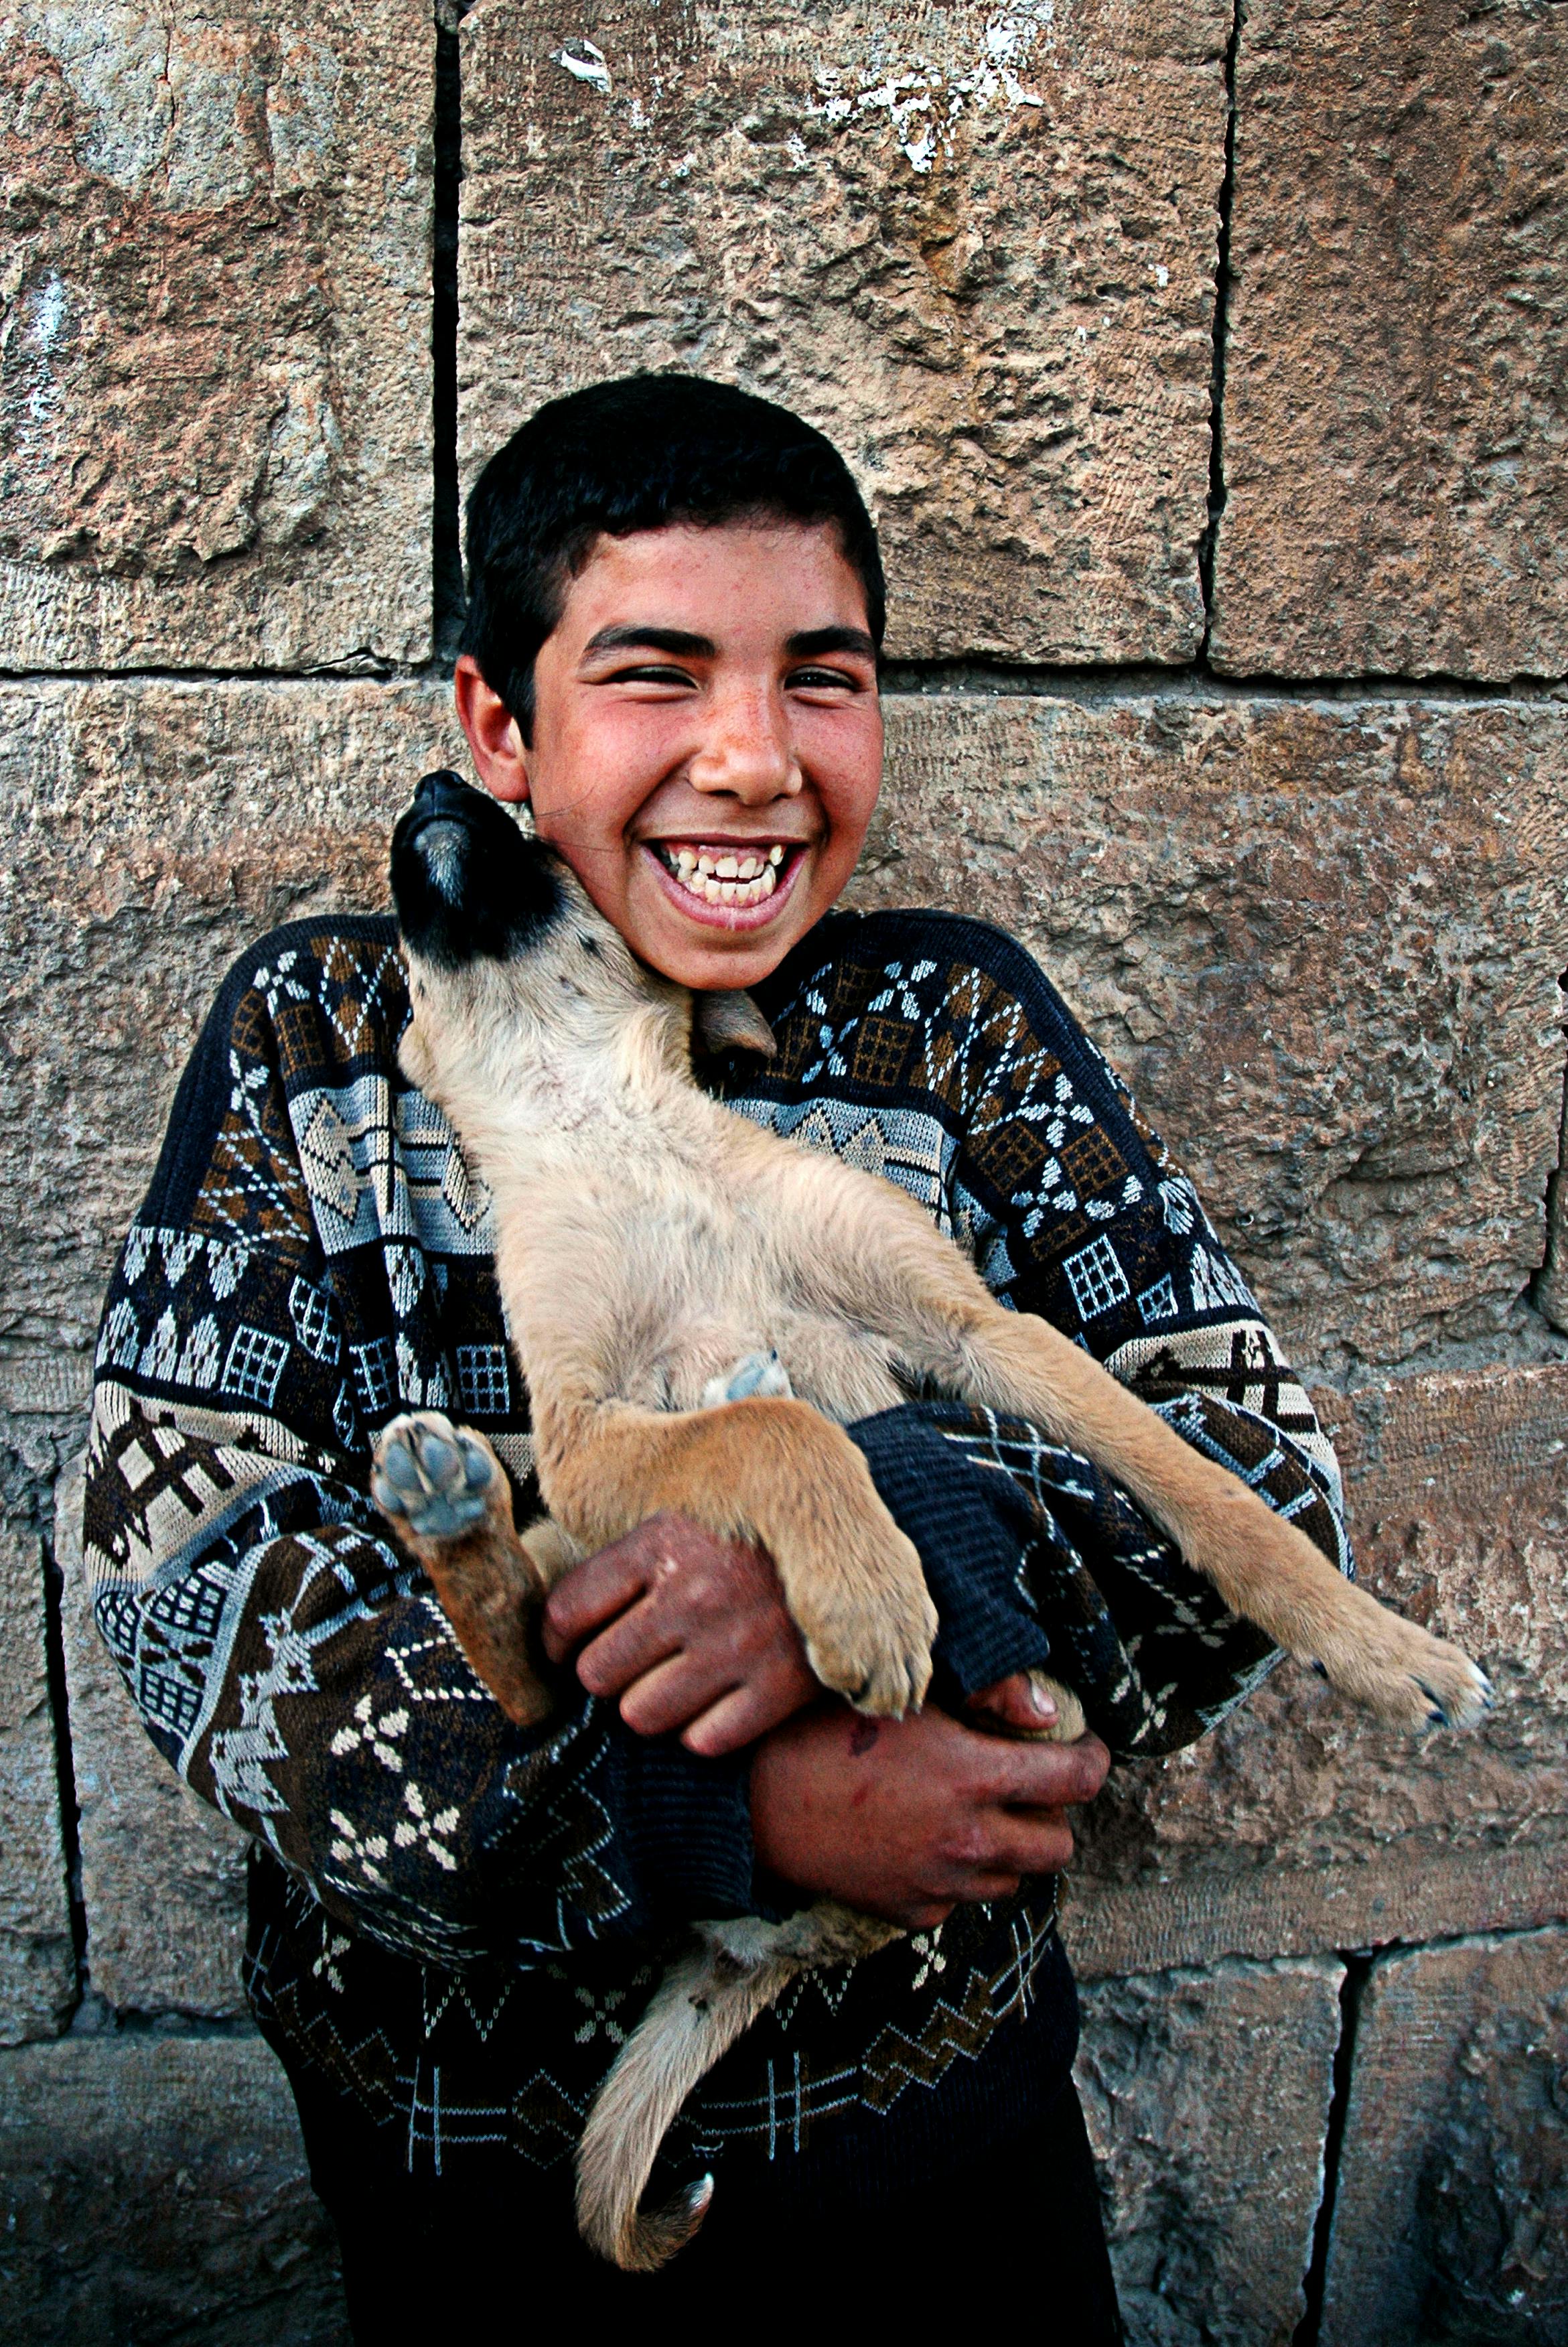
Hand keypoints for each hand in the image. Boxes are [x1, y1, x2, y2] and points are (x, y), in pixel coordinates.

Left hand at [541, 1514, 816, 1756]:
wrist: (854, 1551)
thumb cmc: (750, 1541)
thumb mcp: (686, 1523)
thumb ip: (623, 1565)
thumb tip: (555, 1631)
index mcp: (664, 1542)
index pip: (566, 1613)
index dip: (554, 1642)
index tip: (565, 1650)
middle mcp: (695, 1593)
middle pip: (597, 1673)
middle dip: (607, 1675)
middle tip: (630, 1665)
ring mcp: (738, 1643)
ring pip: (641, 1715)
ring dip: (649, 1707)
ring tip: (673, 1684)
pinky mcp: (780, 1686)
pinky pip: (705, 1740)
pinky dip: (704, 1729)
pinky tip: (719, 1701)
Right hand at [749, 1703, 1110, 1929]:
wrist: (751, 1802)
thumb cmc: (822, 1730)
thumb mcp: (905, 1693)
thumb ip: (987, 1696)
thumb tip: (1046, 1712)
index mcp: (975, 1779)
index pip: (1076, 1782)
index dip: (1093, 1761)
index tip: (1085, 1749)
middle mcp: (968, 1842)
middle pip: (1057, 1846)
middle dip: (1055, 1812)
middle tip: (1029, 1783)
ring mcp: (940, 1885)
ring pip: (1013, 1879)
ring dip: (1009, 1846)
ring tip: (975, 1811)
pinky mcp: (909, 1913)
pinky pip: (960, 1902)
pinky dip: (958, 1876)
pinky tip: (926, 1839)